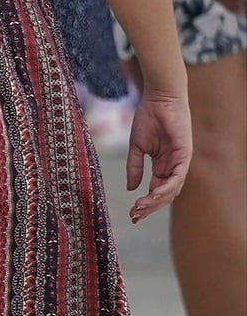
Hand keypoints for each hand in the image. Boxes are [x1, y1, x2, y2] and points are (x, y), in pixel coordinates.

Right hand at [125, 87, 192, 222]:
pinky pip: (178, 176)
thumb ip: (134, 167)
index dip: (145, 204)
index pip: (156, 190)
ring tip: (141, 206)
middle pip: (164, 194)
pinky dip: (166, 187)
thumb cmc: (148, 118)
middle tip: (135, 216)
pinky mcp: (184, 154)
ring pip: (172, 189)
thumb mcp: (136, 147)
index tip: (132, 214)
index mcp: (162, 165)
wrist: (159, 99)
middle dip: (150, 207)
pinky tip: (153, 193)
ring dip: (156, 200)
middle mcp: (172, 166)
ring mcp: (180, 161)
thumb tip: (130, 188)